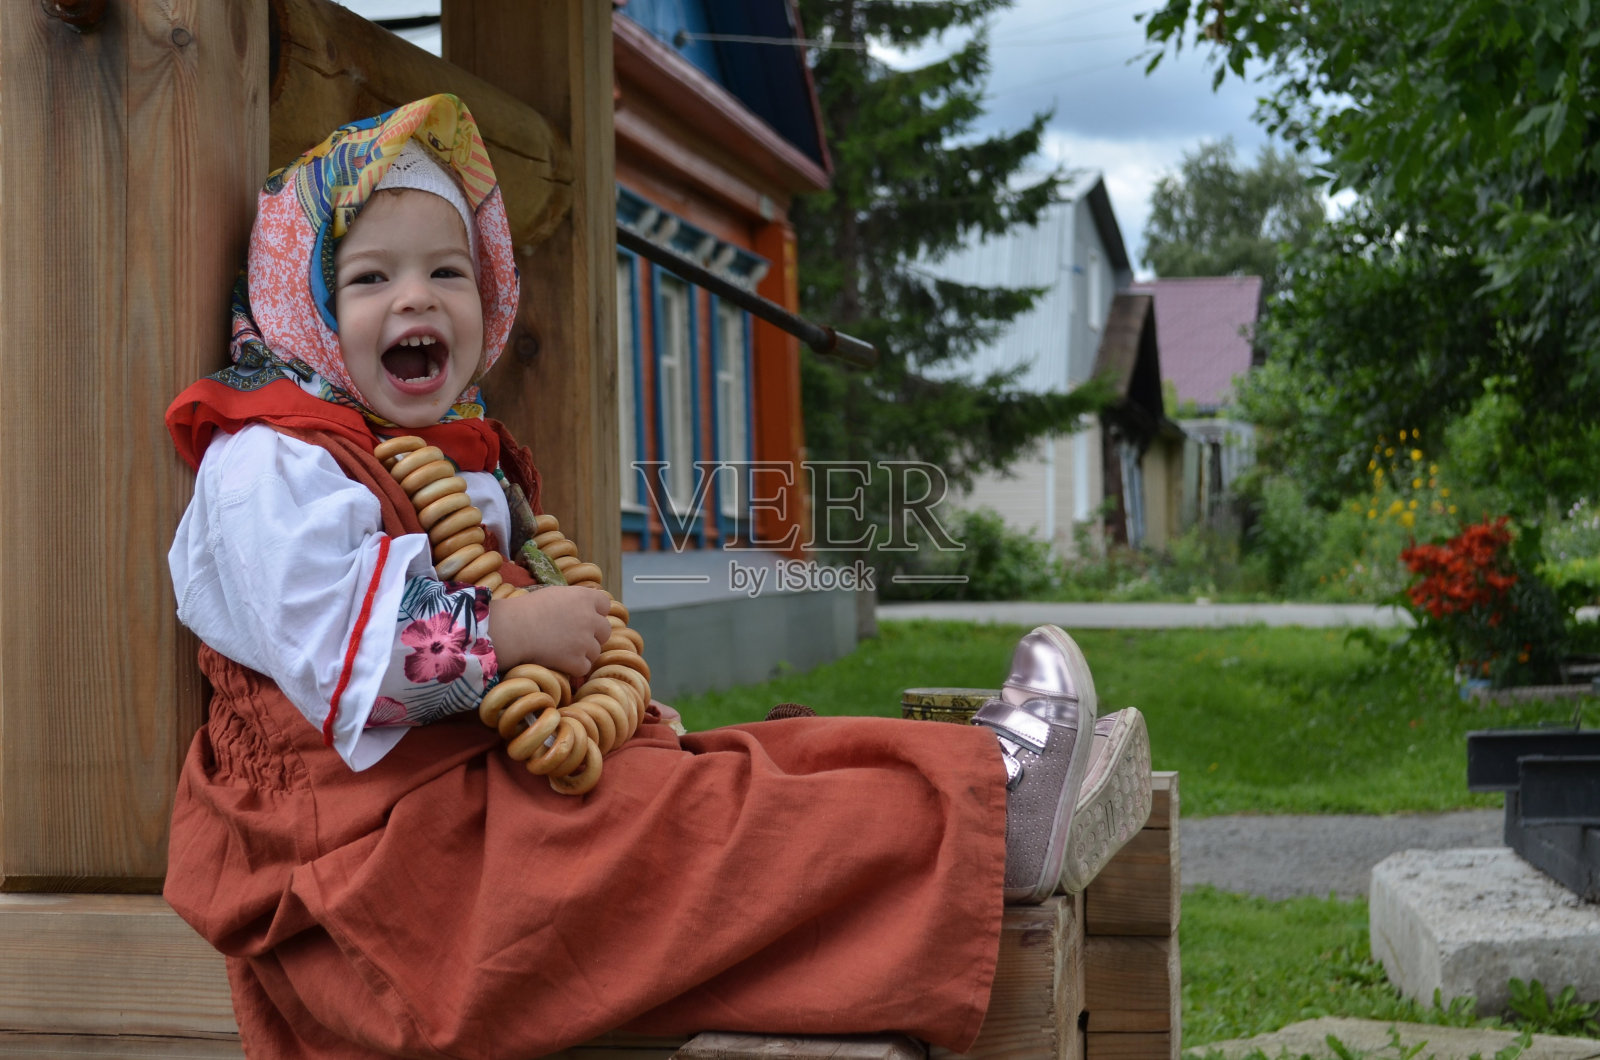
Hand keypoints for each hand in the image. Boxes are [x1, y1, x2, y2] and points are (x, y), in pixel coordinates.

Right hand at [488, 586, 612, 679]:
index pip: (605, 605)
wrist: (511, 629)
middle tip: (573, 638)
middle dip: (593, 635)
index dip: (596, 612)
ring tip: (561, 650)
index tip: (584, 618)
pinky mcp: (577, 661)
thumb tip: (588, 606)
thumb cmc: (526, 610)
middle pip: (605, 630)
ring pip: (596, 651)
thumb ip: (576, 599)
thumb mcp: (555, 594)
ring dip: (582, 653)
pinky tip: (559, 661)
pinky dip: (573, 668)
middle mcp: (590, 618)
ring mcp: (585, 641)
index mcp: (584, 597)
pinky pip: (584, 667)